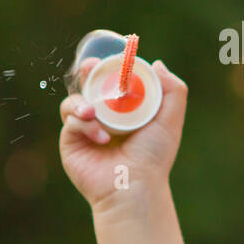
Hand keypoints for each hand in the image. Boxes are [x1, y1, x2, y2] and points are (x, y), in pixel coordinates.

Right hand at [58, 56, 187, 212]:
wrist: (134, 186)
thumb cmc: (153, 156)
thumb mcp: (169, 120)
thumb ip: (172, 90)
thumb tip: (156, 64)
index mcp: (125, 110)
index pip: (112, 81)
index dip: (109, 66)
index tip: (111, 57)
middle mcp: (104, 117)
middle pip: (88, 85)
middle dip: (87, 72)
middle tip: (90, 66)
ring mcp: (86, 129)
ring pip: (74, 100)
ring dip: (82, 101)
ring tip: (92, 112)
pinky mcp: (71, 142)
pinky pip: (71, 121)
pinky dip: (84, 125)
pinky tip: (101, 138)